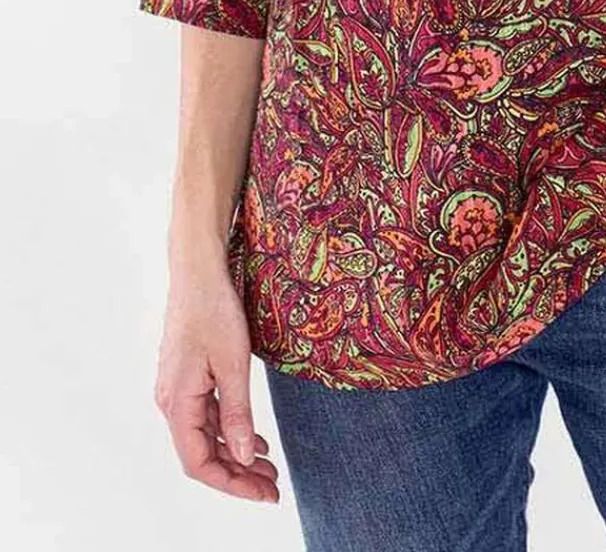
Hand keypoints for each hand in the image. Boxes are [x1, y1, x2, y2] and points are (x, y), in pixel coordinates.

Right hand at [153, 260, 280, 503]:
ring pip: (206, 436)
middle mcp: (172, 402)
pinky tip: (253, 438)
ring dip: (236, 453)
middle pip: (202, 454)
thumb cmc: (213, 310)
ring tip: (269, 466)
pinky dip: (230, 430)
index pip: (199, 463)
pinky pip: (207, 416)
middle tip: (273, 485)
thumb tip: (242, 456)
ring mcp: (179, 390)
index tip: (264, 493)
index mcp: (177, 403)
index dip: (232, 483)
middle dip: (238, 474)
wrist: (199, 271)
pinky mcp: (189, 378)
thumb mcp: (233, 362)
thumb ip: (237, 412)